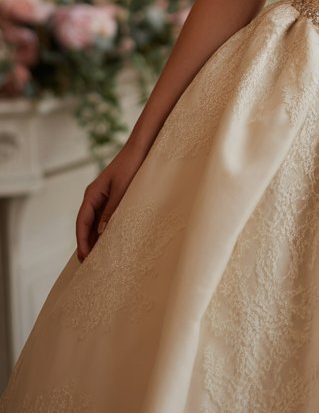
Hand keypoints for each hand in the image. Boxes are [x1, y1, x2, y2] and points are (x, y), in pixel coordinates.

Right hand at [75, 145, 144, 262]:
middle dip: (86, 243)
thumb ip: (112, 210)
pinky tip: (110, 241)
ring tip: (98, 258)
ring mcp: (104, 197)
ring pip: (95, 222)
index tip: (84, 257)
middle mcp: (95, 197)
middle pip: (86, 225)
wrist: (142, 148)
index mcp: (92, 194)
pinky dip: (105, 230)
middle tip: (89, 264)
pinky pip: (106, 217)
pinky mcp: (114, 198)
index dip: (82, 240)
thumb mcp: (122, 190)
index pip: (82, 222)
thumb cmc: (132, 166)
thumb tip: (102, 233)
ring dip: (95, 238)